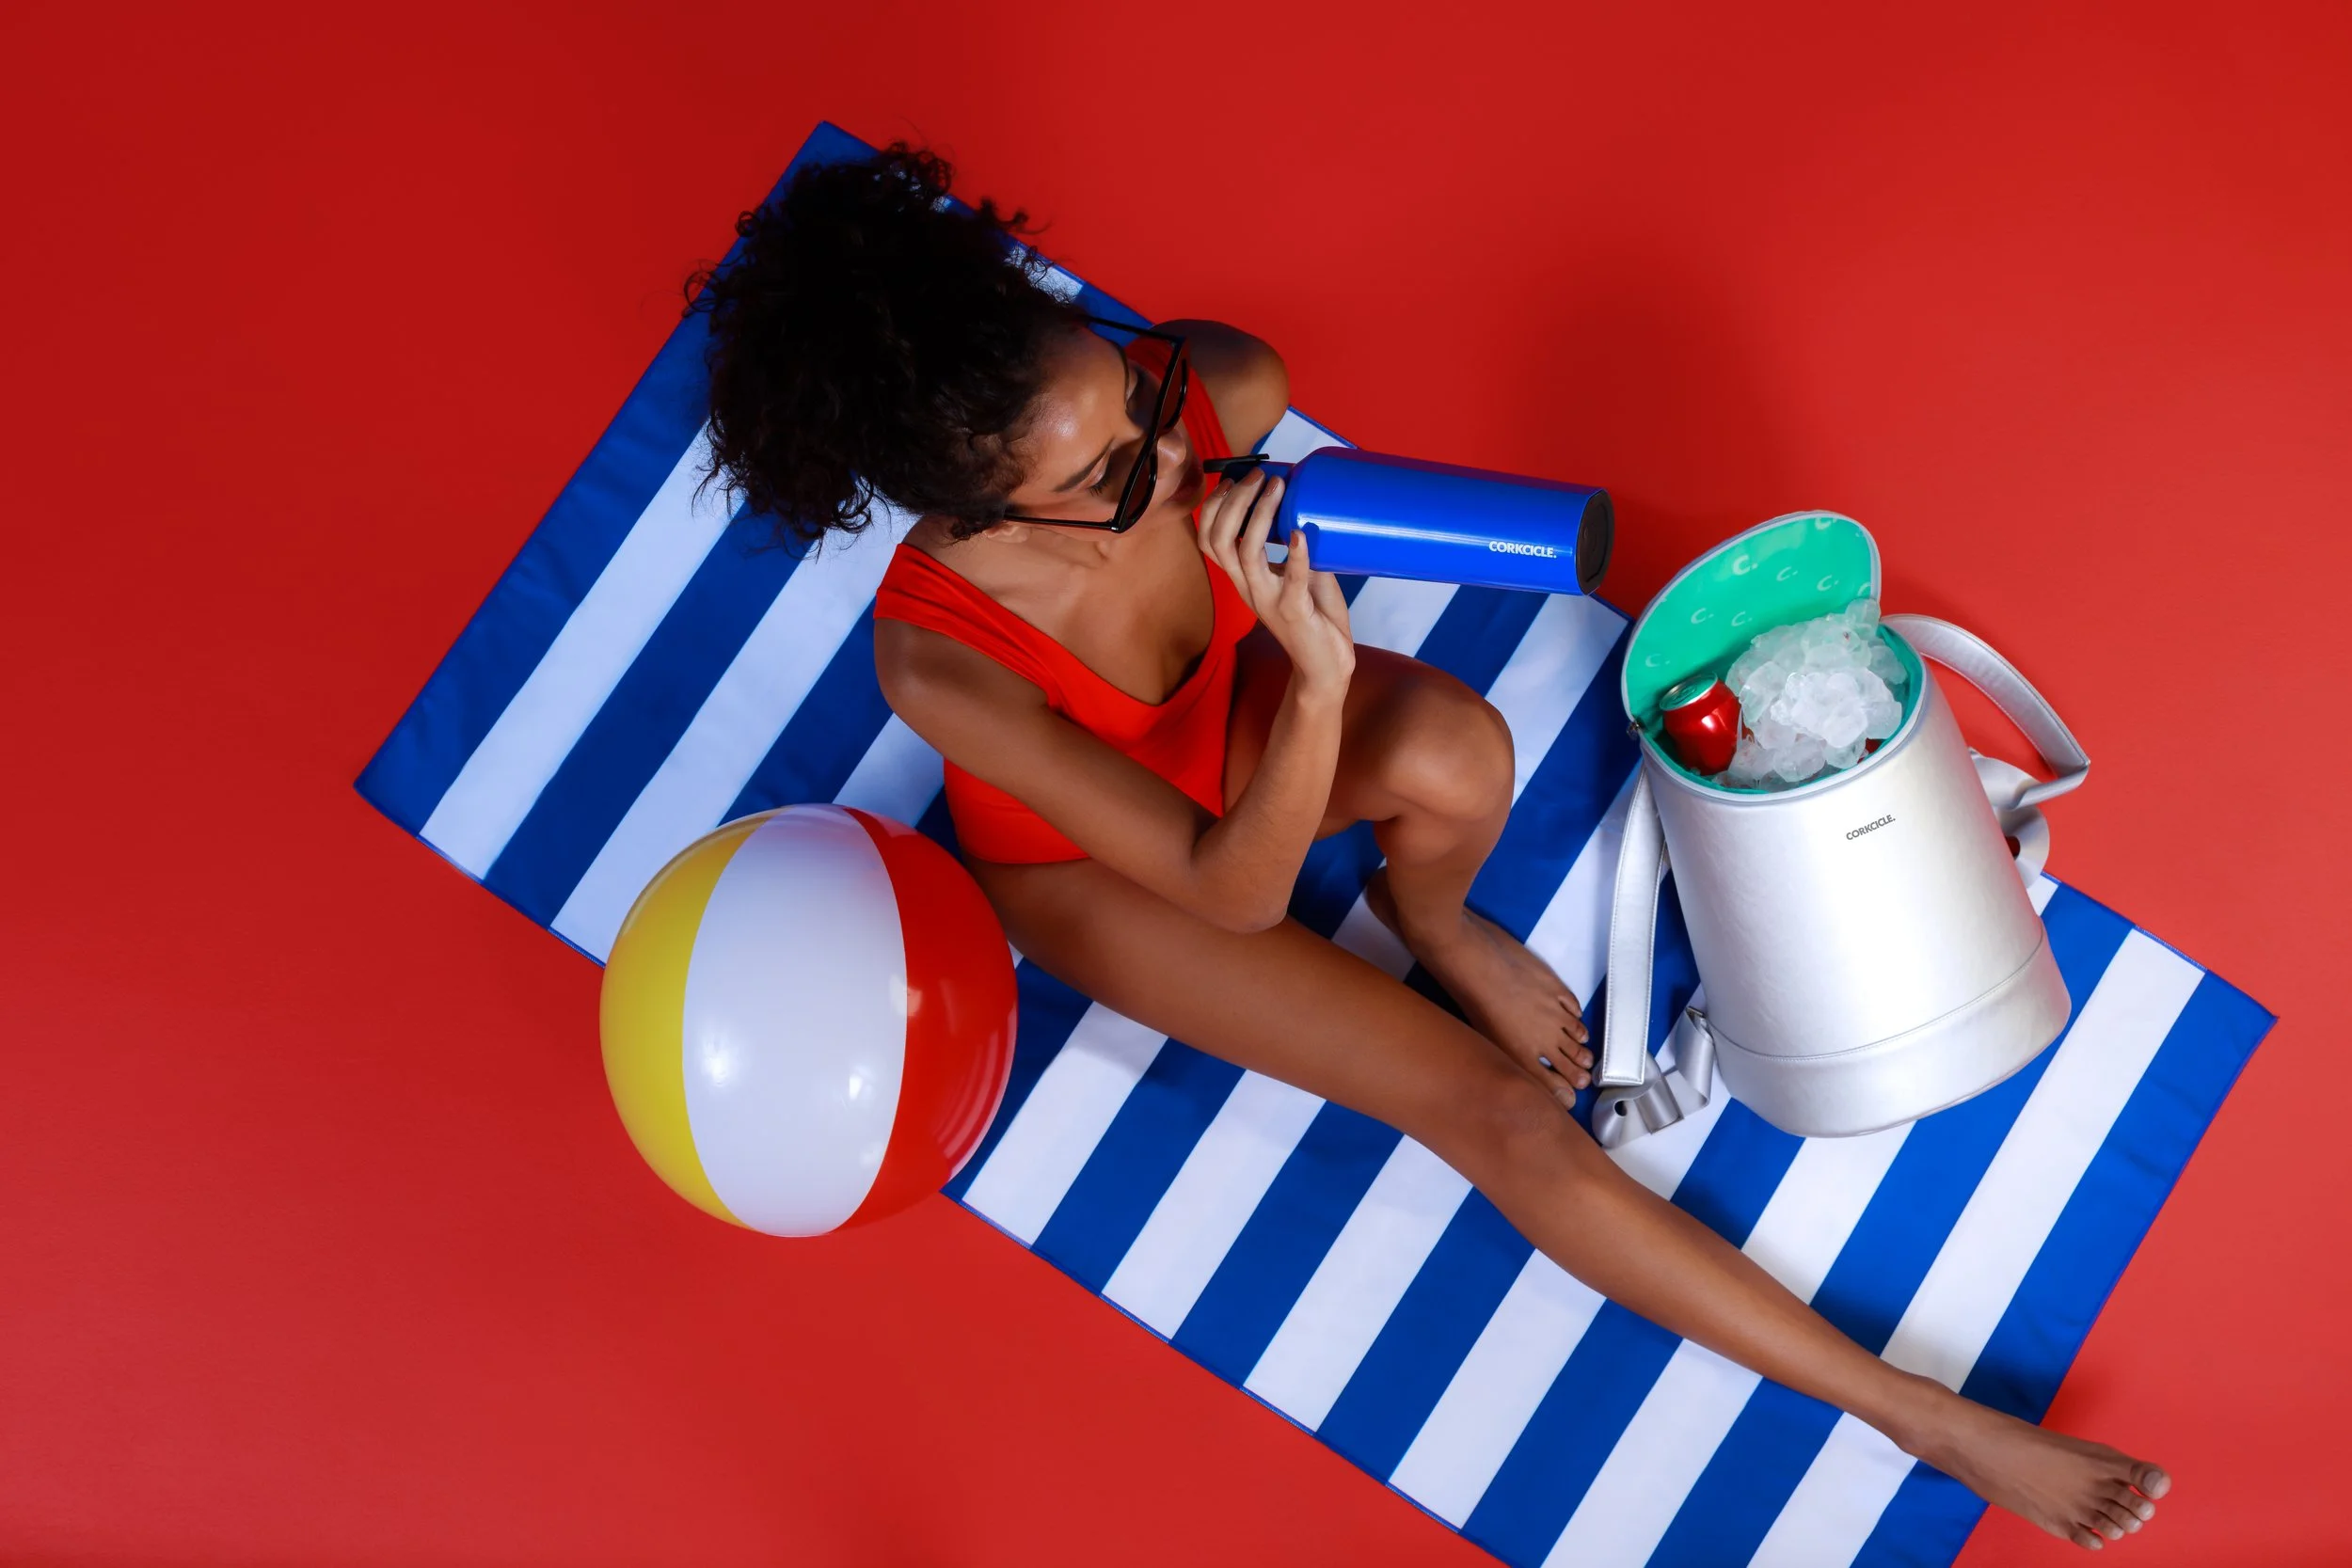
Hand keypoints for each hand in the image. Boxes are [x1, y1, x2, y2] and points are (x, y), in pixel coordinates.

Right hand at [1199, 469, 1353, 697]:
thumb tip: (1310, 508)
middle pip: (1221, 540)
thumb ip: (1299, 548)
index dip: (1215, 507)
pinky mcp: (1294, 612)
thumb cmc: (1314, 619)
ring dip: (1260, 516)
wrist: (1325, 669)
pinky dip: (1294, 555)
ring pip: (1246, 554)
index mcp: (1243, 579)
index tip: (1234, 479)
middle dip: (1235, 502)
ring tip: (1277, 490)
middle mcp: (1248, 588)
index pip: (1210, 539)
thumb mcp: (1301, 575)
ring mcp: (1268, 601)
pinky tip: (1298, 534)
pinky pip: (1290, 581)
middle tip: (1258, 476)